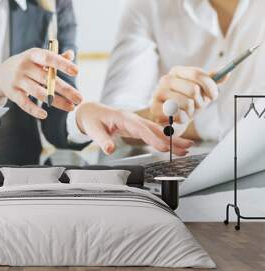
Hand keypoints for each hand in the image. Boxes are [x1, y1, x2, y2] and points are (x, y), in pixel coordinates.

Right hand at [0, 48, 81, 118]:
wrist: (0, 75)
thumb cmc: (26, 65)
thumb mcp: (37, 59)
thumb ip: (55, 57)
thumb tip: (71, 54)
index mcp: (33, 55)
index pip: (49, 58)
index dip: (62, 64)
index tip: (76, 71)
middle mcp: (24, 67)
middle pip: (47, 79)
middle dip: (65, 90)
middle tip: (80, 98)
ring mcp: (17, 80)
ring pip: (39, 93)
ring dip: (57, 101)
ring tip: (71, 107)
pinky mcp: (12, 94)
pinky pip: (25, 103)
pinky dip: (34, 110)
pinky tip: (45, 115)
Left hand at [76, 102, 193, 154]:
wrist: (91, 111)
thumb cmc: (92, 120)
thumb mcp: (93, 130)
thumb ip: (102, 139)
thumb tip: (109, 149)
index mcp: (124, 118)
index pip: (141, 130)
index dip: (153, 139)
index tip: (163, 148)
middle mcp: (133, 119)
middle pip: (155, 129)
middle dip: (172, 138)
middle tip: (187, 146)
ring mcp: (137, 122)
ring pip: (157, 131)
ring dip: (172, 139)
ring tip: (187, 148)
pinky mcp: (138, 127)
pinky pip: (153, 133)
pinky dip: (165, 139)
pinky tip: (174, 146)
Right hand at [150, 66, 226, 123]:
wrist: (171, 119)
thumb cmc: (187, 102)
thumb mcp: (201, 91)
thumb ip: (212, 81)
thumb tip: (227, 73)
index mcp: (177, 71)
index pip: (196, 74)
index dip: (209, 86)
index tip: (214, 96)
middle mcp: (165, 79)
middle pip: (193, 89)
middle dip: (200, 101)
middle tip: (198, 106)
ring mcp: (158, 93)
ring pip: (187, 103)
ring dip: (192, 111)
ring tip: (187, 112)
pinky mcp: (155, 109)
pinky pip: (178, 115)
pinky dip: (183, 119)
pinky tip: (178, 118)